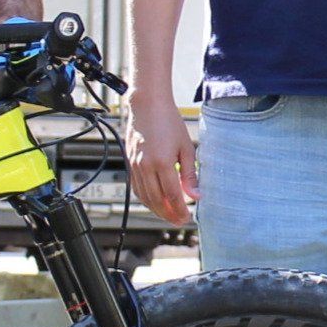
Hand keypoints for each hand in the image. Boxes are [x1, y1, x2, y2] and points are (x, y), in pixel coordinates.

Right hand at [125, 92, 197, 226]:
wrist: (147, 105)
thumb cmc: (169, 122)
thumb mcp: (186, 147)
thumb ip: (190, 174)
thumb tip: (196, 196)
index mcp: (162, 162)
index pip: (172, 195)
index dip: (180, 210)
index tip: (188, 217)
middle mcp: (146, 166)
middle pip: (157, 200)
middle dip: (169, 215)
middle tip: (179, 221)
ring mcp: (135, 165)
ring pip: (144, 197)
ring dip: (157, 210)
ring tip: (169, 216)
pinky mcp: (130, 163)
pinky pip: (136, 188)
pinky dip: (146, 199)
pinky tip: (155, 203)